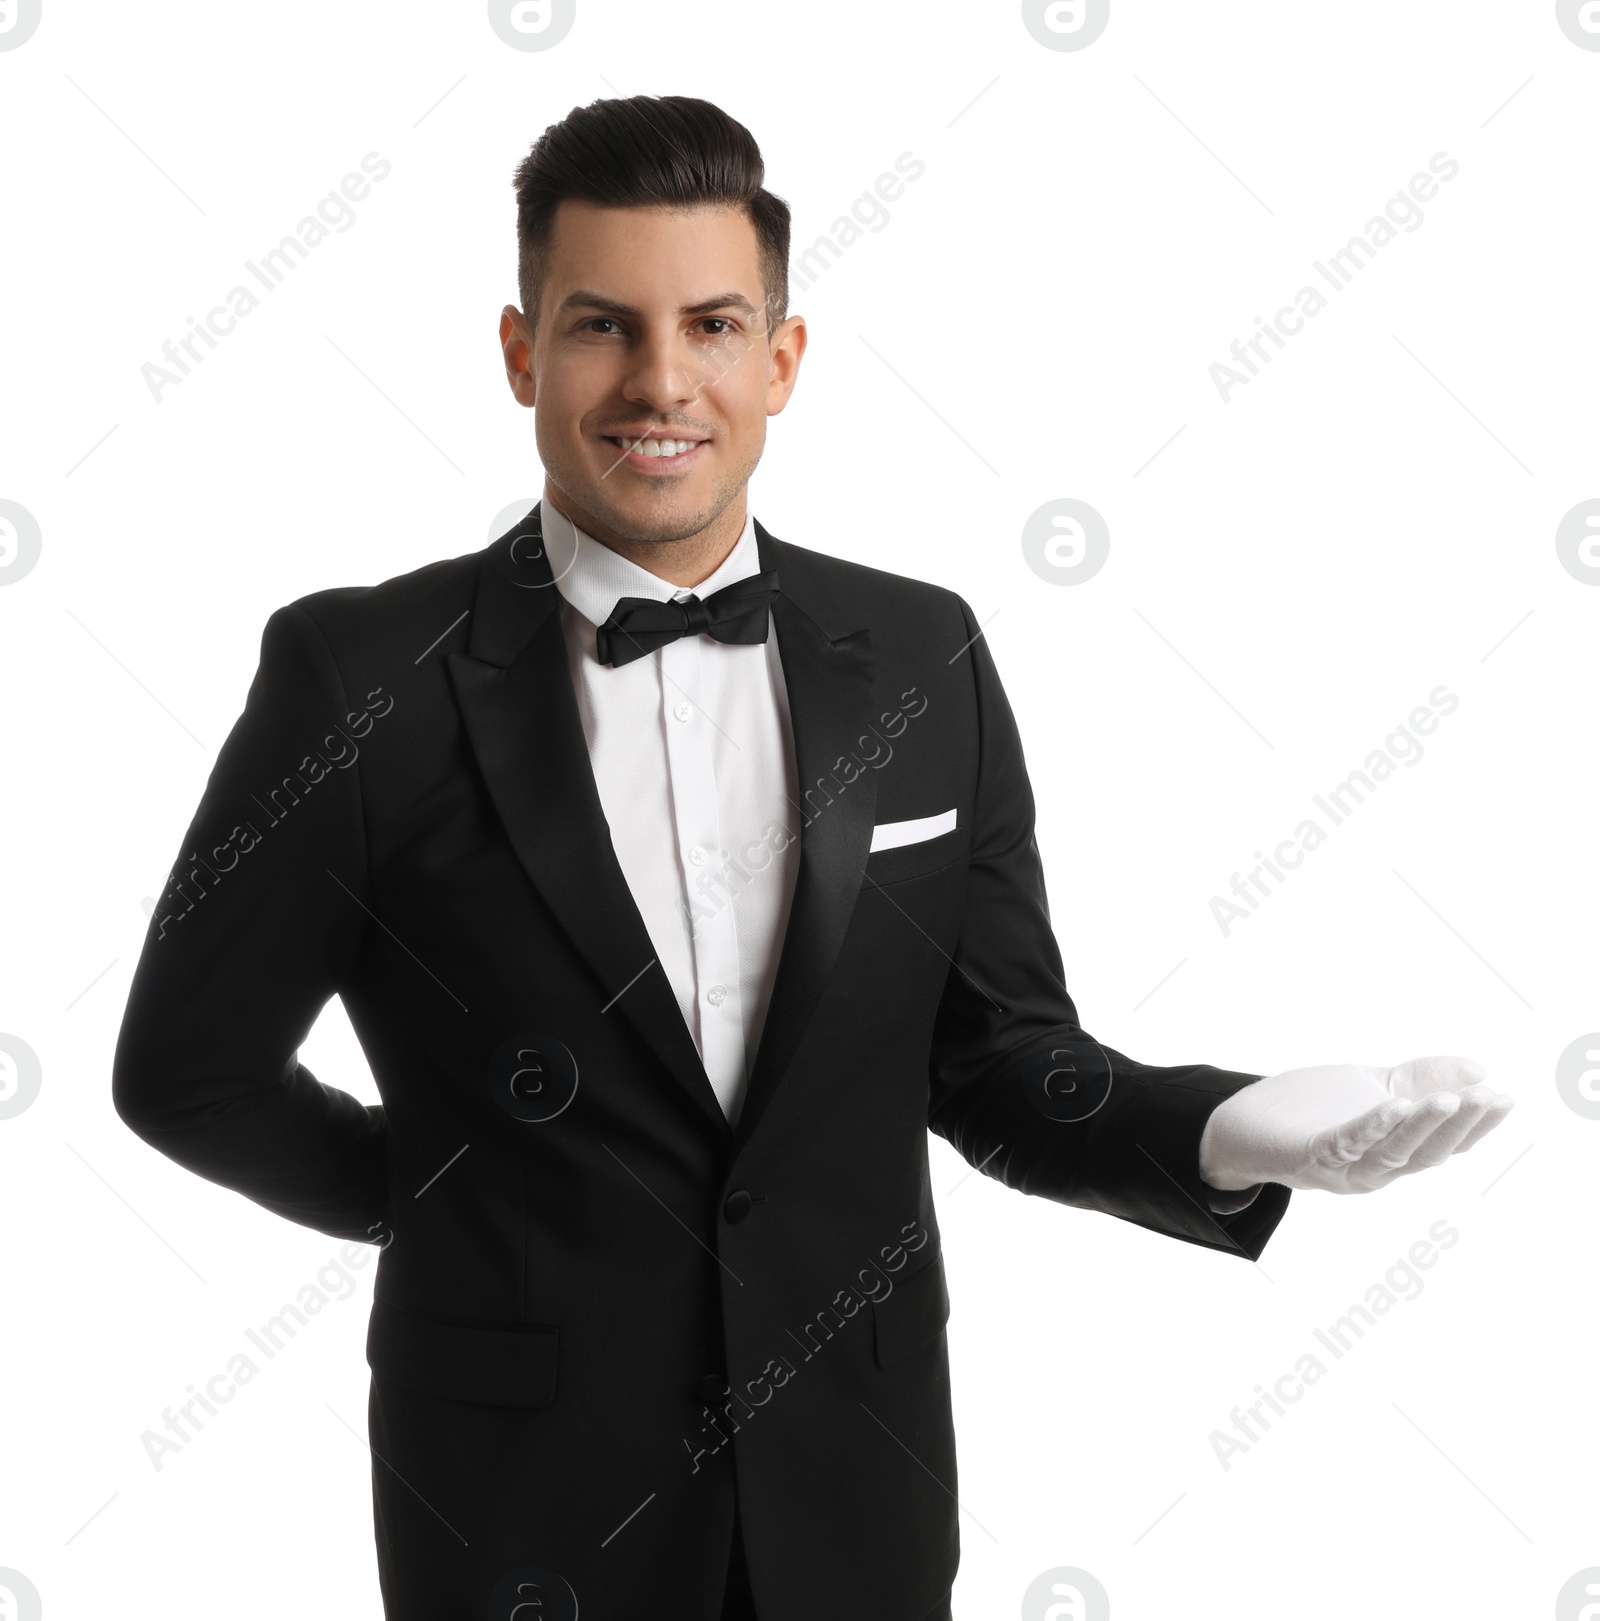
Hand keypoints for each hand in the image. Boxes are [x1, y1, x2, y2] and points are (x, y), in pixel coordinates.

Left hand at [1197, 1056, 1513, 1194]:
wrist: (1243, 1123)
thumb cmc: (1311, 1108)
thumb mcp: (1373, 1087)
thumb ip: (1420, 1079)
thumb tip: (1479, 1068)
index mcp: (1394, 1153)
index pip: (1445, 1144)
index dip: (1477, 1125)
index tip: (1504, 1096)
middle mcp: (1375, 1170)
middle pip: (1427, 1153)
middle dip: (1460, 1125)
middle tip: (1489, 1096)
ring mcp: (1343, 1168)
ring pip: (1393, 1153)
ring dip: (1422, 1128)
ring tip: (1449, 1100)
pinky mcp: (1311, 1156)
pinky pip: (1348, 1143)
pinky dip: (1374, 1125)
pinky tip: (1394, 1103)